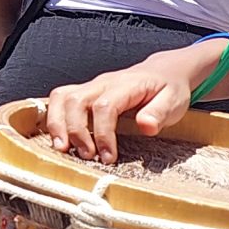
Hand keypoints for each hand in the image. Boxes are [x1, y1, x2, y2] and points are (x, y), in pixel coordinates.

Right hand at [42, 44, 202, 164]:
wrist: (164, 71)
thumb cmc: (169, 88)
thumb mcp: (175, 101)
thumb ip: (160, 113)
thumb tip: (146, 126)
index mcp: (127, 84)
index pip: (105, 106)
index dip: (103, 133)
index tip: (108, 157)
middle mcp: (104, 82)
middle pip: (76, 100)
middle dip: (75, 131)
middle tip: (87, 156)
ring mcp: (92, 86)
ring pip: (62, 97)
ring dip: (57, 124)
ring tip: (62, 148)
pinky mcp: (85, 92)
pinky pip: (60, 98)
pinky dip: (53, 117)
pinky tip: (56, 136)